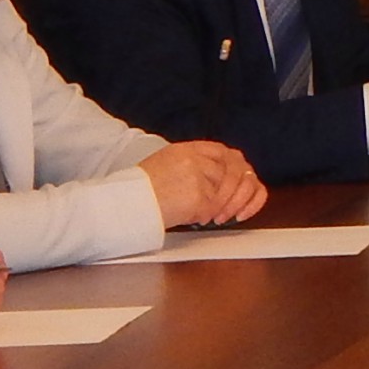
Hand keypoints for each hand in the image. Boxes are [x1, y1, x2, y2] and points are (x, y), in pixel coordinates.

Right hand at [143, 140, 266, 227]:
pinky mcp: (197, 196)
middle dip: (240, 194)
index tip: (244, 185)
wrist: (124, 202)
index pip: (229, 154)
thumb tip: (226, 180)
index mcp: (189, 149)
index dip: (241, 172)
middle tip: (233, 211)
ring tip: (213, 218)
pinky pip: (212, 209)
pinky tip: (195, 220)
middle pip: (236, 172)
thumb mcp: (169, 164)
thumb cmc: (142, 189)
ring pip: (226, 193)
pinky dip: (206, 217)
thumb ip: (197, 165)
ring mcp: (197, 176)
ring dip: (224, 209)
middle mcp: (195, 158)